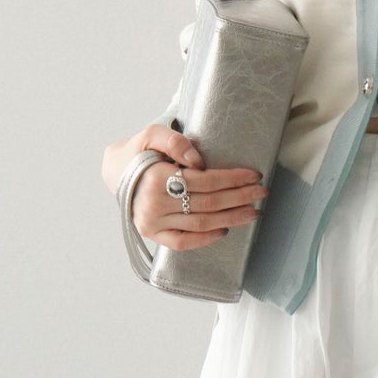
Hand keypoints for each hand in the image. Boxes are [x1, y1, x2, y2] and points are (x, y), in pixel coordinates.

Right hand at [102, 123, 268, 250]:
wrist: (115, 171)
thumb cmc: (139, 152)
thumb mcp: (151, 134)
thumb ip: (175, 141)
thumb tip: (198, 161)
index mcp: (155, 178)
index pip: (205, 181)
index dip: (233, 179)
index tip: (254, 175)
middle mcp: (154, 204)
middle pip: (208, 203)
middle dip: (240, 197)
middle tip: (262, 192)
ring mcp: (152, 222)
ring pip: (201, 224)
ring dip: (232, 218)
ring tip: (253, 211)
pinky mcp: (152, 234)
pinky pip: (182, 243)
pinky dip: (205, 239)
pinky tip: (225, 230)